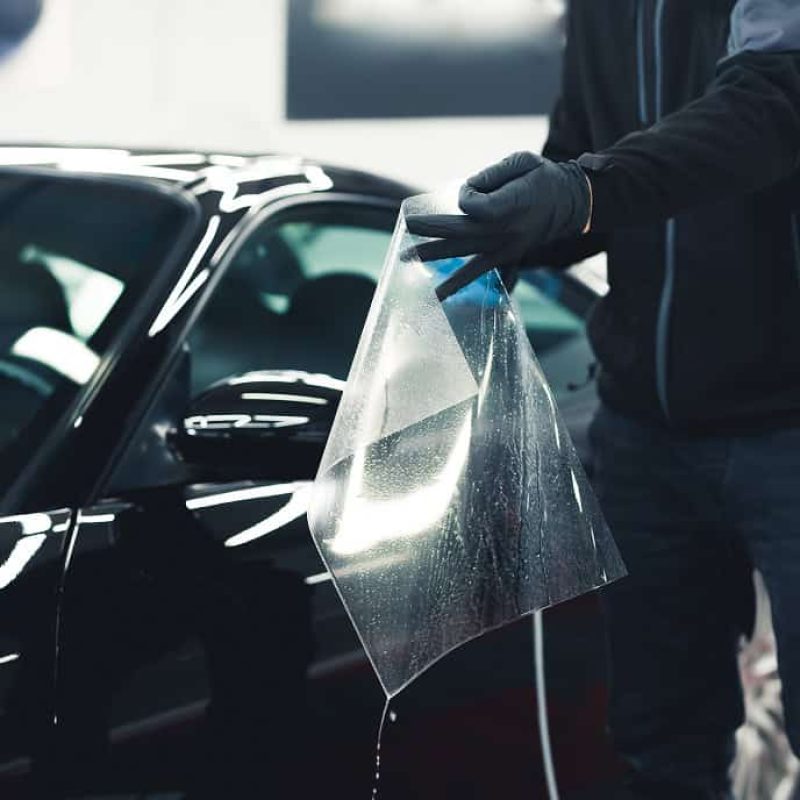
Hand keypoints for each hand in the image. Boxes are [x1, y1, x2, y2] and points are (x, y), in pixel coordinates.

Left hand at [405, 151, 591, 300]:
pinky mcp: (503, 256)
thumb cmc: (542, 178)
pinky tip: (438, 295)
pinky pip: (477, 273)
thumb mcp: (522, 162)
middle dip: (432, 229)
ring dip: (434, 255)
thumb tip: (463, 195)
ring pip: (464, 253)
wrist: (570, 204)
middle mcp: (507, 231)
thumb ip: (491, 176)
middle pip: (463, 232)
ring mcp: (505, 248)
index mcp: (514, 204)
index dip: (468, 197)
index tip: (468, 190)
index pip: (479, 207)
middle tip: (406, 228)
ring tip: (407, 258)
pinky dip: (457, 284)